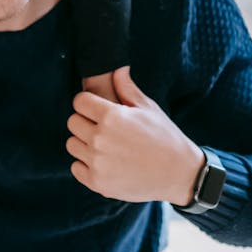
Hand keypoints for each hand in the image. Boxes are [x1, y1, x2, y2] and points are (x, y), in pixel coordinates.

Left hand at [66, 66, 203, 204]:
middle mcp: (100, 139)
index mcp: (111, 117)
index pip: (79, 101)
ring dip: (83, 142)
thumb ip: (126, 87)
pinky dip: (85, 164)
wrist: (178, 174)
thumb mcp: (147, 107)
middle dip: (85, 121)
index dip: (88, 102)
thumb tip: (117, 68)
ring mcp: (97, 163)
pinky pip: (76, 168)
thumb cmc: (164, 136)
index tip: (97, 108)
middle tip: (102, 126)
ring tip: (103, 144)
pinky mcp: (98, 183)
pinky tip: (102, 161)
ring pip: (72, 144)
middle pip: (73, 122)